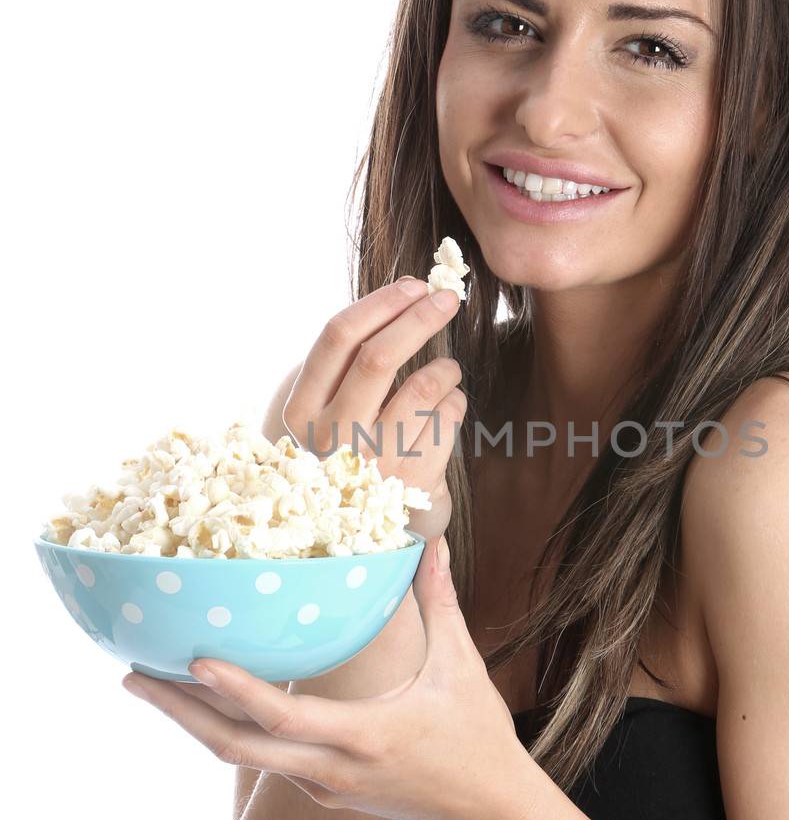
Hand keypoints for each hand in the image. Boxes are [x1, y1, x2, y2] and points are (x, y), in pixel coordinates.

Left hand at [121, 534, 538, 819]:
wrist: (489, 812)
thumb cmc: (477, 737)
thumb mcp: (460, 666)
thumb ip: (439, 603)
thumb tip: (430, 544)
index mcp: (363, 738)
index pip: (283, 718)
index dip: (235, 689)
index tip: (192, 658)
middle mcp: (331, 770)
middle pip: (235, 748)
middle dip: (178, 712)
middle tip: (130, 676)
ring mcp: (322, 787)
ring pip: (242, 757)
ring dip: (195, 721)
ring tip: (151, 682)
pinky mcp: (323, 793)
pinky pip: (264, 759)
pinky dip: (231, 728)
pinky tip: (210, 702)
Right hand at [282, 277, 465, 542]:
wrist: (363, 532)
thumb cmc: (348, 452)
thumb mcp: (325, 410)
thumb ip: (344, 363)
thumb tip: (399, 298)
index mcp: (301, 410)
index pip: (336, 338)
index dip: (380, 303)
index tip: (412, 286)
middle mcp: (332, 438)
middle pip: (380, 356)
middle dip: (419, 318)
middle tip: (447, 298)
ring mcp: (373, 464)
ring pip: (423, 387)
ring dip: (444, 368)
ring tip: (446, 371)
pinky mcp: (413, 484)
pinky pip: (448, 419)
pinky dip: (455, 402)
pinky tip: (447, 408)